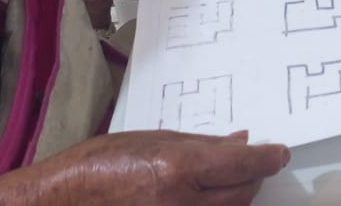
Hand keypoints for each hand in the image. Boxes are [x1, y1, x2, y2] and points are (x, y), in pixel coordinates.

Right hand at [31, 129, 288, 204]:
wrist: (62, 203)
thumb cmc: (100, 165)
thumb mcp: (154, 141)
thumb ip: (202, 145)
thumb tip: (241, 141)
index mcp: (180, 170)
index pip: (246, 166)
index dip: (269, 158)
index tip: (279, 153)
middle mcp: (185, 205)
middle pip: (243, 194)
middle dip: (252, 177)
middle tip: (251, 162)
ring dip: (235, 197)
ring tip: (227, 181)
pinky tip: (205, 198)